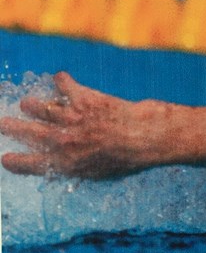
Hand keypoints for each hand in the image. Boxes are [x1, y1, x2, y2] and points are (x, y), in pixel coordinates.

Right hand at [0, 72, 154, 178]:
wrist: (144, 137)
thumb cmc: (129, 159)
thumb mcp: (101, 174)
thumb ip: (81, 168)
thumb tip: (70, 167)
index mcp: (66, 163)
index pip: (31, 164)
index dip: (16, 162)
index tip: (6, 158)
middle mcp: (63, 141)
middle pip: (27, 133)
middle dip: (11, 127)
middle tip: (2, 123)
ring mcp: (71, 119)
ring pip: (41, 108)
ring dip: (32, 105)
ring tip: (27, 104)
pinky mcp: (83, 99)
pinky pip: (65, 85)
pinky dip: (62, 81)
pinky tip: (60, 78)